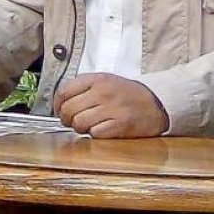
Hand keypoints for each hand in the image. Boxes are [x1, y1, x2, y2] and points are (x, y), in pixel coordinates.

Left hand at [53, 73, 169, 137]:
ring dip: (81, 128)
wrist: (157, 102)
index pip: (64, 92)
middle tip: (73, 122)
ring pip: (79, 123)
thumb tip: (60, 104)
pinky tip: (103, 129)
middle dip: (67, 120)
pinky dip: (96, 134)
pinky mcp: (120, 124)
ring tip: (90, 125)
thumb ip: (83, 88)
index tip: (60, 111)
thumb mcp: (105, 81)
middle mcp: (103, 92)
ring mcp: (112, 108)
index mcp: (97, 79)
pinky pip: (95, 134)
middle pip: (68, 110)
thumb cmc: (127, 94)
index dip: (57, 105)